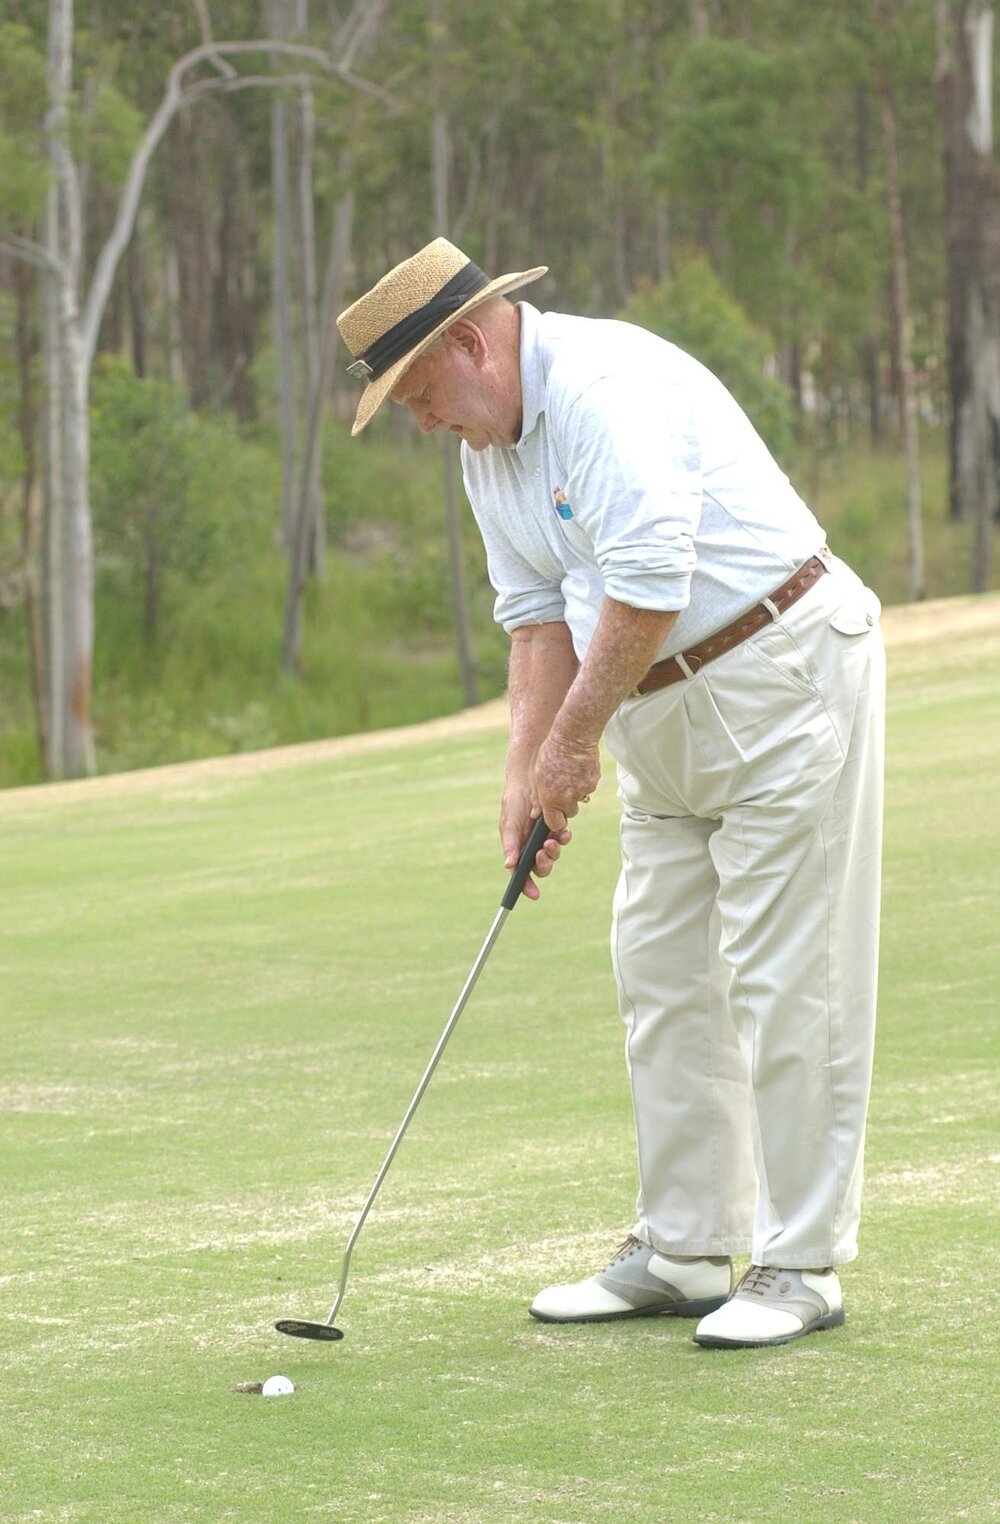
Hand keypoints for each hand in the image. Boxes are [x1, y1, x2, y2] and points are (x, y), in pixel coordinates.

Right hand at [500, 786, 570, 900]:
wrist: (530, 778)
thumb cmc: (515, 802)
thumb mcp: (510, 823)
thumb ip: (511, 844)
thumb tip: (509, 866)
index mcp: (517, 849)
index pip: (521, 873)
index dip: (526, 886)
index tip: (534, 894)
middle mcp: (531, 846)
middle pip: (540, 866)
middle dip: (544, 864)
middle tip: (543, 853)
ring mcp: (545, 837)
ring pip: (553, 854)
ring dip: (554, 851)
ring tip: (553, 839)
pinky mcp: (557, 827)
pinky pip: (562, 839)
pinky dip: (563, 837)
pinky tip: (562, 831)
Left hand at [531, 732, 600, 832]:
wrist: (573, 738)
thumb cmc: (551, 754)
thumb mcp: (537, 775)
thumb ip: (537, 797)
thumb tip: (535, 813)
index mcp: (551, 799)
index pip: (555, 824)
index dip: (555, 820)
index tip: (554, 813)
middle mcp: (567, 799)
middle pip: (569, 813)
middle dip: (565, 805)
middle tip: (561, 788)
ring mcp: (582, 791)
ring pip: (579, 799)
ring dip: (574, 792)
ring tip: (568, 774)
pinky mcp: (593, 783)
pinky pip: (588, 788)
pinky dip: (583, 782)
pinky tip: (578, 768)